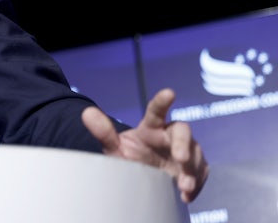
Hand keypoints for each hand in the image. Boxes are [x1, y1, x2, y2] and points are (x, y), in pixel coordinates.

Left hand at [81, 87, 208, 202]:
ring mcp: (185, 151)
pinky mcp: (194, 167)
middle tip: (180, 158)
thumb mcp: (115, 150)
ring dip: (191, 169)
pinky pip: (201, 172)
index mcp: (151, 127)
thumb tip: (86, 112)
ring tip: (183, 186)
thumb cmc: (129, 160)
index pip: (156, 111)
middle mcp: (170, 136)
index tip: (169, 93)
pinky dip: (196, 183)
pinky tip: (186, 194)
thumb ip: (103, 133)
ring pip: (195, 153)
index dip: (162, 101)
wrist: (142, 183)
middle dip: (183, 143)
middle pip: (183, 130)